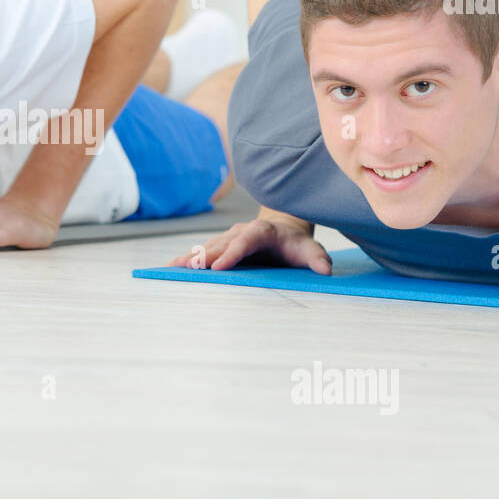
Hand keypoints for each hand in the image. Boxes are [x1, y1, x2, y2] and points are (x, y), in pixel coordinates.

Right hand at [167, 217, 331, 272]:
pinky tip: (173, 267)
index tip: (218, 267)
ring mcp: (229, 237)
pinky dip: (189, 258)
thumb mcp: (310, 250)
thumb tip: (325, 270)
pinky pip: (204, 251)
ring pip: (208, 247)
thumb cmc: (296, 243)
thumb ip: (317, 258)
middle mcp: (241, 232)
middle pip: (220, 244)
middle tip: (189, 269)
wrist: (284, 229)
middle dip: (204, 257)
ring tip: (173, 267)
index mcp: (261, 231)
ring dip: (192, 257)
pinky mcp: (222, 246)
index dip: (231, 254)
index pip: (244, 242)